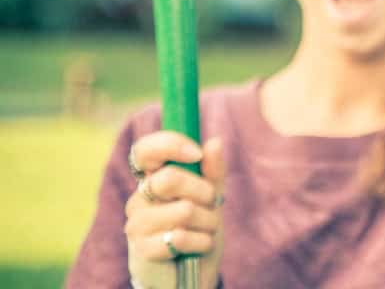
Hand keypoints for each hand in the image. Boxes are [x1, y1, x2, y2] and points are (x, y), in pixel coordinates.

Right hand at [125, 132, 225, 288]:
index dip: (169, 145)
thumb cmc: (198, 231)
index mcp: (153, 180)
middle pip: (169, 179)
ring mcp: (136, 225)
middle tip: (210, 206)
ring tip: (203, 231)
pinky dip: (201, 243)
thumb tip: (214, 142)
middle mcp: (139, 199)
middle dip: (204, 193)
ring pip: (183, 210)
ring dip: (207, 222)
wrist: (192, 276)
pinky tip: (196, 249)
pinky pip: (181, 237)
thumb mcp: (211, 199)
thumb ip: (212, 172)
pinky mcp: (141, 250)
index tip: (196, 154)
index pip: (145, 151)